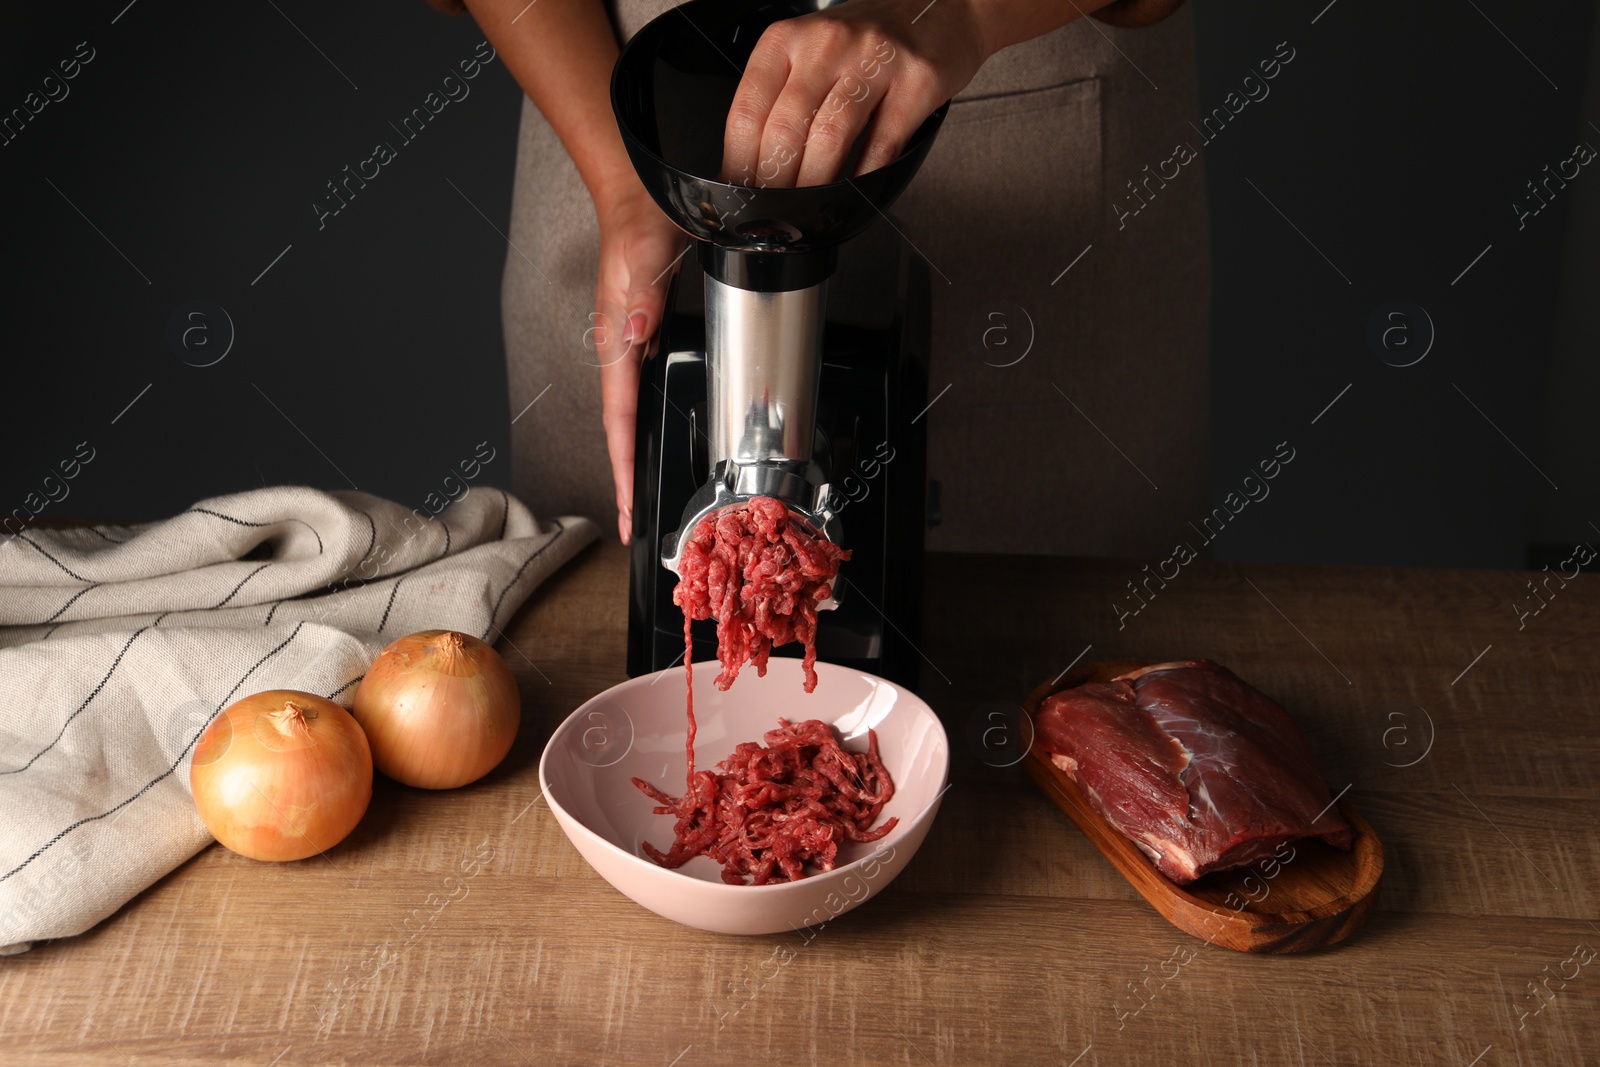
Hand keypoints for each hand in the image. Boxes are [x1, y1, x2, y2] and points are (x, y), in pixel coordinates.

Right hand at [593, 185, 689, 543]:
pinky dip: (642, 426)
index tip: (624, 507)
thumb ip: (643, 295)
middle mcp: (619, 348)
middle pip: (619, 428)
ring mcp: (628, 344)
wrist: (639, 194)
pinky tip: (651, 441)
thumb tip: (636, 333)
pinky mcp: (640, 336)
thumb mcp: (647, 254)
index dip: (622, 466)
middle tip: (629, 525)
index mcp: (616, 340)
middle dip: (623, 478)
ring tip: (636, 499)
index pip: (618, 418)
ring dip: (632, 456)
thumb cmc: (640, 219)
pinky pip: (639, 393)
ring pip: (629, 415)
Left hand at [721, 0, 992, 187]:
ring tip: (808, 211)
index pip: (748, 112)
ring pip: (830, 138)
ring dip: (816, 186)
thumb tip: (754, 167)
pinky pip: (882, 145)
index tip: (742, 193)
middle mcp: (827, 43)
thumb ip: (781, 98)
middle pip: (786, 130)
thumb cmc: (867, 40)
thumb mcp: (810, 52)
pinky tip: (854, 193)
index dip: (740, 164)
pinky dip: (864, 178)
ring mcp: (874, 60)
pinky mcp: (915, 82)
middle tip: (774, 213)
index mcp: (787, 39)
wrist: (939, 7)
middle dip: (776, 184)